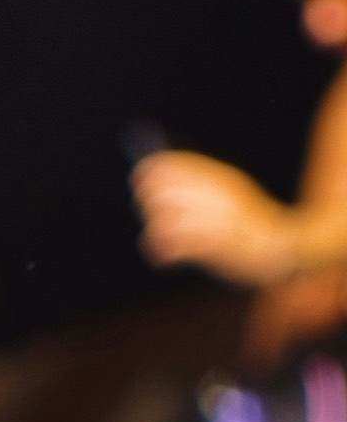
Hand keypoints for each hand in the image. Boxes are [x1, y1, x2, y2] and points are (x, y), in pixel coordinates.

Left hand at [143, 150, 300, 283]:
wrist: (279, 246)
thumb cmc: (249, 220)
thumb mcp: (229, 190)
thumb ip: (198, 181)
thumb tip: (152, 172)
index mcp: (220, 178)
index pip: (170, 165)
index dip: (149, 171)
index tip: (141, 179)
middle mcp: (215, 194)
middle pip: (159, 190)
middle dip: (149, 201)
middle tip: (153, 211)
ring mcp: (214, 219)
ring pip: (161, 218)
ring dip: (156, 230)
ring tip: (162, 239)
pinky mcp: (210, 245)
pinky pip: (169, 244)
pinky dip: (161, 251)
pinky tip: (165, 256)